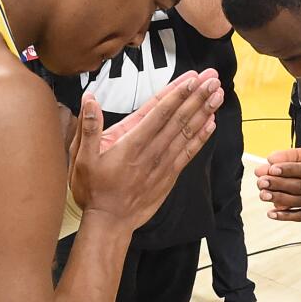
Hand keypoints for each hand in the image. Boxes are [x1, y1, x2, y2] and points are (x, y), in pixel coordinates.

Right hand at [70, 70, 221, 228]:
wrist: (110, 223)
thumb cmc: (94, 190)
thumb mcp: (82, 158)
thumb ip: (88, 127)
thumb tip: (89, 99)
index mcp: (131, 144)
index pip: (158, 114)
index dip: (176, 95)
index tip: (192, 79)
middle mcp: (151, 152)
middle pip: (178, 119)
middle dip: (196, 97)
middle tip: (212, 78)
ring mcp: (163, 165)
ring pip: (187, 133)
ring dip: (203, 112)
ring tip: (218, 94)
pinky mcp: (169, 176)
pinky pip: (188, 153)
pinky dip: (201, 138)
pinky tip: (211, 123)